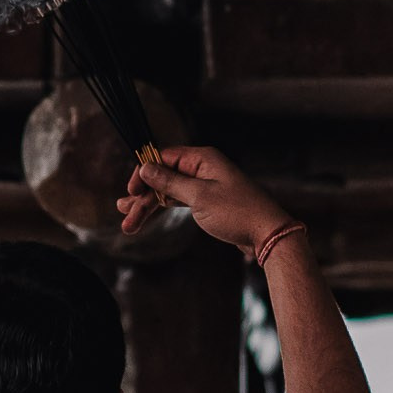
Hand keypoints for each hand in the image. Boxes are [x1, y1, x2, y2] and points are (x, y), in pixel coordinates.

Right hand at [119, 144, 289, 259]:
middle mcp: (202, 169)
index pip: (163, 157)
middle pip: (162, 177)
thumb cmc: (237, 212)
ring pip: (168, 192)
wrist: (267, 234)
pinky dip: (163, 210)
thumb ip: (170, 182)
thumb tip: (146, 167)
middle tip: (125, 214)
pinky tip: (146, 217)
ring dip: (149, 207)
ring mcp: (204, 186)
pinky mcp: (207, 202)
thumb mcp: (199, 196)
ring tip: (129, 224)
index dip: (144, 173)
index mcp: (202, 159)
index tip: (131, 191)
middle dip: (143, 196)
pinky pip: (178, 201)